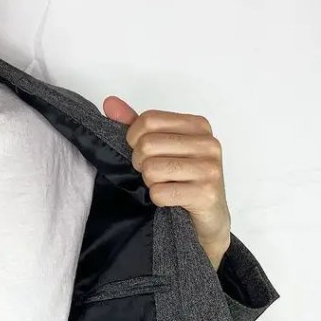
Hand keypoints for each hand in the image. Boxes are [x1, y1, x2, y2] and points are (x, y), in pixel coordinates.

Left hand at [102, 96, 231, 269]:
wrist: (208, 218)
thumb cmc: (182, 178)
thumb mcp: (159, 146)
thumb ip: (134, 124)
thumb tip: (110, 102)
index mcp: (198, 125)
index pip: (148, 120)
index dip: (133, 138)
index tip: (140, 151)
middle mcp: (208, 143)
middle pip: (147, 145)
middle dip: (141, 163)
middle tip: (154, 173)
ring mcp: (210, 169)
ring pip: (152, 169)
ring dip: (150, 182)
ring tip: (164, 185)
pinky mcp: (207, 194)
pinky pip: (160, 192)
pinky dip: (158, 198)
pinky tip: (171, 199)